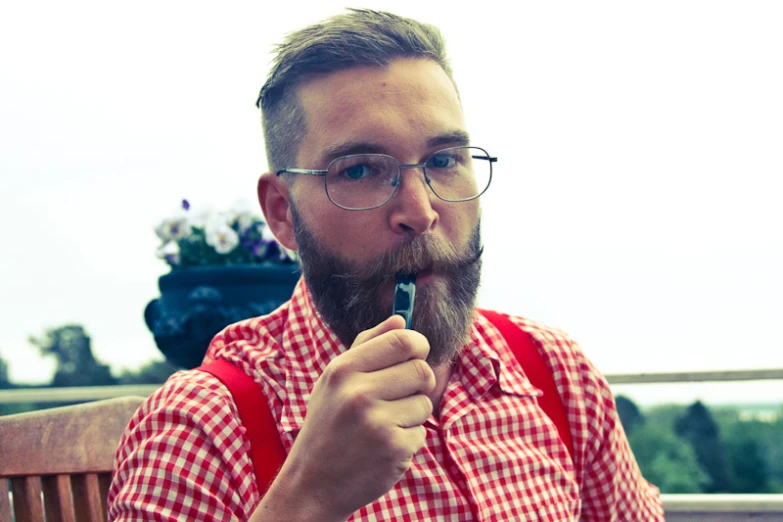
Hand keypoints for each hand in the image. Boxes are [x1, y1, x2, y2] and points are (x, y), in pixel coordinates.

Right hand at [267, 315, 435, 519]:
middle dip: (418, 383)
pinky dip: (409, 440)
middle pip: (421, 370)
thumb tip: (401, 319)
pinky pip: (422, 432)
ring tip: (385, 424)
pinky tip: (384, 446)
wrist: (311, 483)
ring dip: (413, 414)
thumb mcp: (334, 380)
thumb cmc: (327, 425)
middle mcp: (359, 393)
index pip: (401, 340)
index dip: (419, 344)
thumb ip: (367, 345)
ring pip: (425, 403)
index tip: (418, 353)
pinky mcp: (393, 449)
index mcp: (343, 370)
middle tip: (400, 395)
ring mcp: (377, 423)